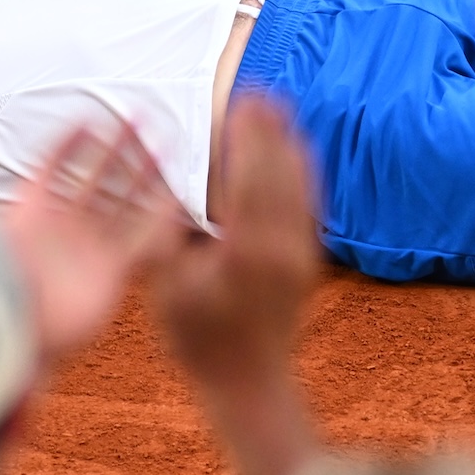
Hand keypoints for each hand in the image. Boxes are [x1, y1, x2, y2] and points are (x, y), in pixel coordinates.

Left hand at [0, 120, 188, 361]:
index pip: (54, 166)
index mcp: (32, 209)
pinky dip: (158, 218)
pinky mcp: (112, 271)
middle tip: (137, 118)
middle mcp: (64, 226)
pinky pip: (142, 239)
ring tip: (162, 146)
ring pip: (123, 202)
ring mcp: (89, 247)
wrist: (9, 326)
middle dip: (117, 149)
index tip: (90, 117)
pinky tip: (173, 194)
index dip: (70, 142)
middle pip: (95, 177)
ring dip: (142, 176)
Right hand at [153, 98, 322, 394]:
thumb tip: (163, 185)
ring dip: (290, 145)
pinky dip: (303, 174)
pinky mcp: (308, 263)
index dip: (248, 134)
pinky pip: (311, 206)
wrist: (249, 385)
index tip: (242, 99)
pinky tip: (294, 154)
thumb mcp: (166, 289)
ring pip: (302, 186)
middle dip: (271, 129)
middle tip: (260, 89)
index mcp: (245, 252)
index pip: (251, 177)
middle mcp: (282, 248)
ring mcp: (301, 256)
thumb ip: (167, 236)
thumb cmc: (198, 341)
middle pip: (281, 172)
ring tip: (278, 109)